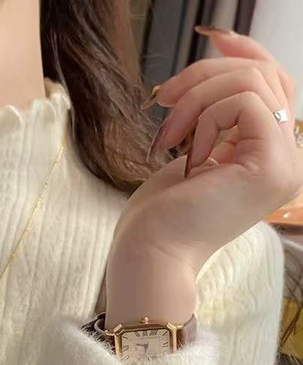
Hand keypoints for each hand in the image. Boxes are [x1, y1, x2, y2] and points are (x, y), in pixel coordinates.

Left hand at [106, 30, 301, 327]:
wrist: (149, 254)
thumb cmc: (160, 213)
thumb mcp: (194, 147)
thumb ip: (220, 110)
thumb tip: (224, 56)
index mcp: (271, 155)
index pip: (273, 82)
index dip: (243, 51)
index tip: (208, 36)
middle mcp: (288, 160)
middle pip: (262, 74)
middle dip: (203, 76)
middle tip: (161, 102)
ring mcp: (286, 165)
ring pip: (252, 82)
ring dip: (195, 99)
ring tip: (167, 137)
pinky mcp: (272, 167)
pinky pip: (244, 102)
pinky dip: (204, 118)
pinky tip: (185, 154)